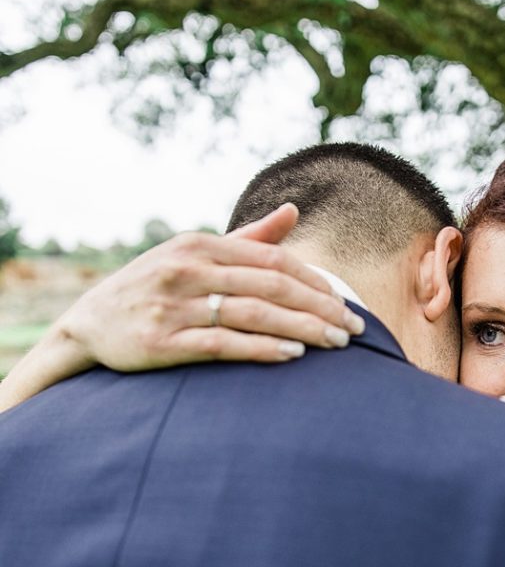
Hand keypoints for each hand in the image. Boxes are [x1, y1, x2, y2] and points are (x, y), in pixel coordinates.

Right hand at [56, 203, 365, 370]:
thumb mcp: (195, 254)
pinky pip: (224, 344)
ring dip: (302, 329)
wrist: (90, 324)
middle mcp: (188, 269)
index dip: (314, 281)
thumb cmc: (155, 287)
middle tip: (353, 329)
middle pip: (271, 287)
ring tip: (336, 343)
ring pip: (254, 314)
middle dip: (320, 308)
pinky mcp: (162, 342)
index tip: (344, 302)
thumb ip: (248, 238)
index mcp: (200, 244)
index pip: (272, 260)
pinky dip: (262, 348)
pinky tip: (294, 355)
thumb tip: (293, 211)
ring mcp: (174, 306)